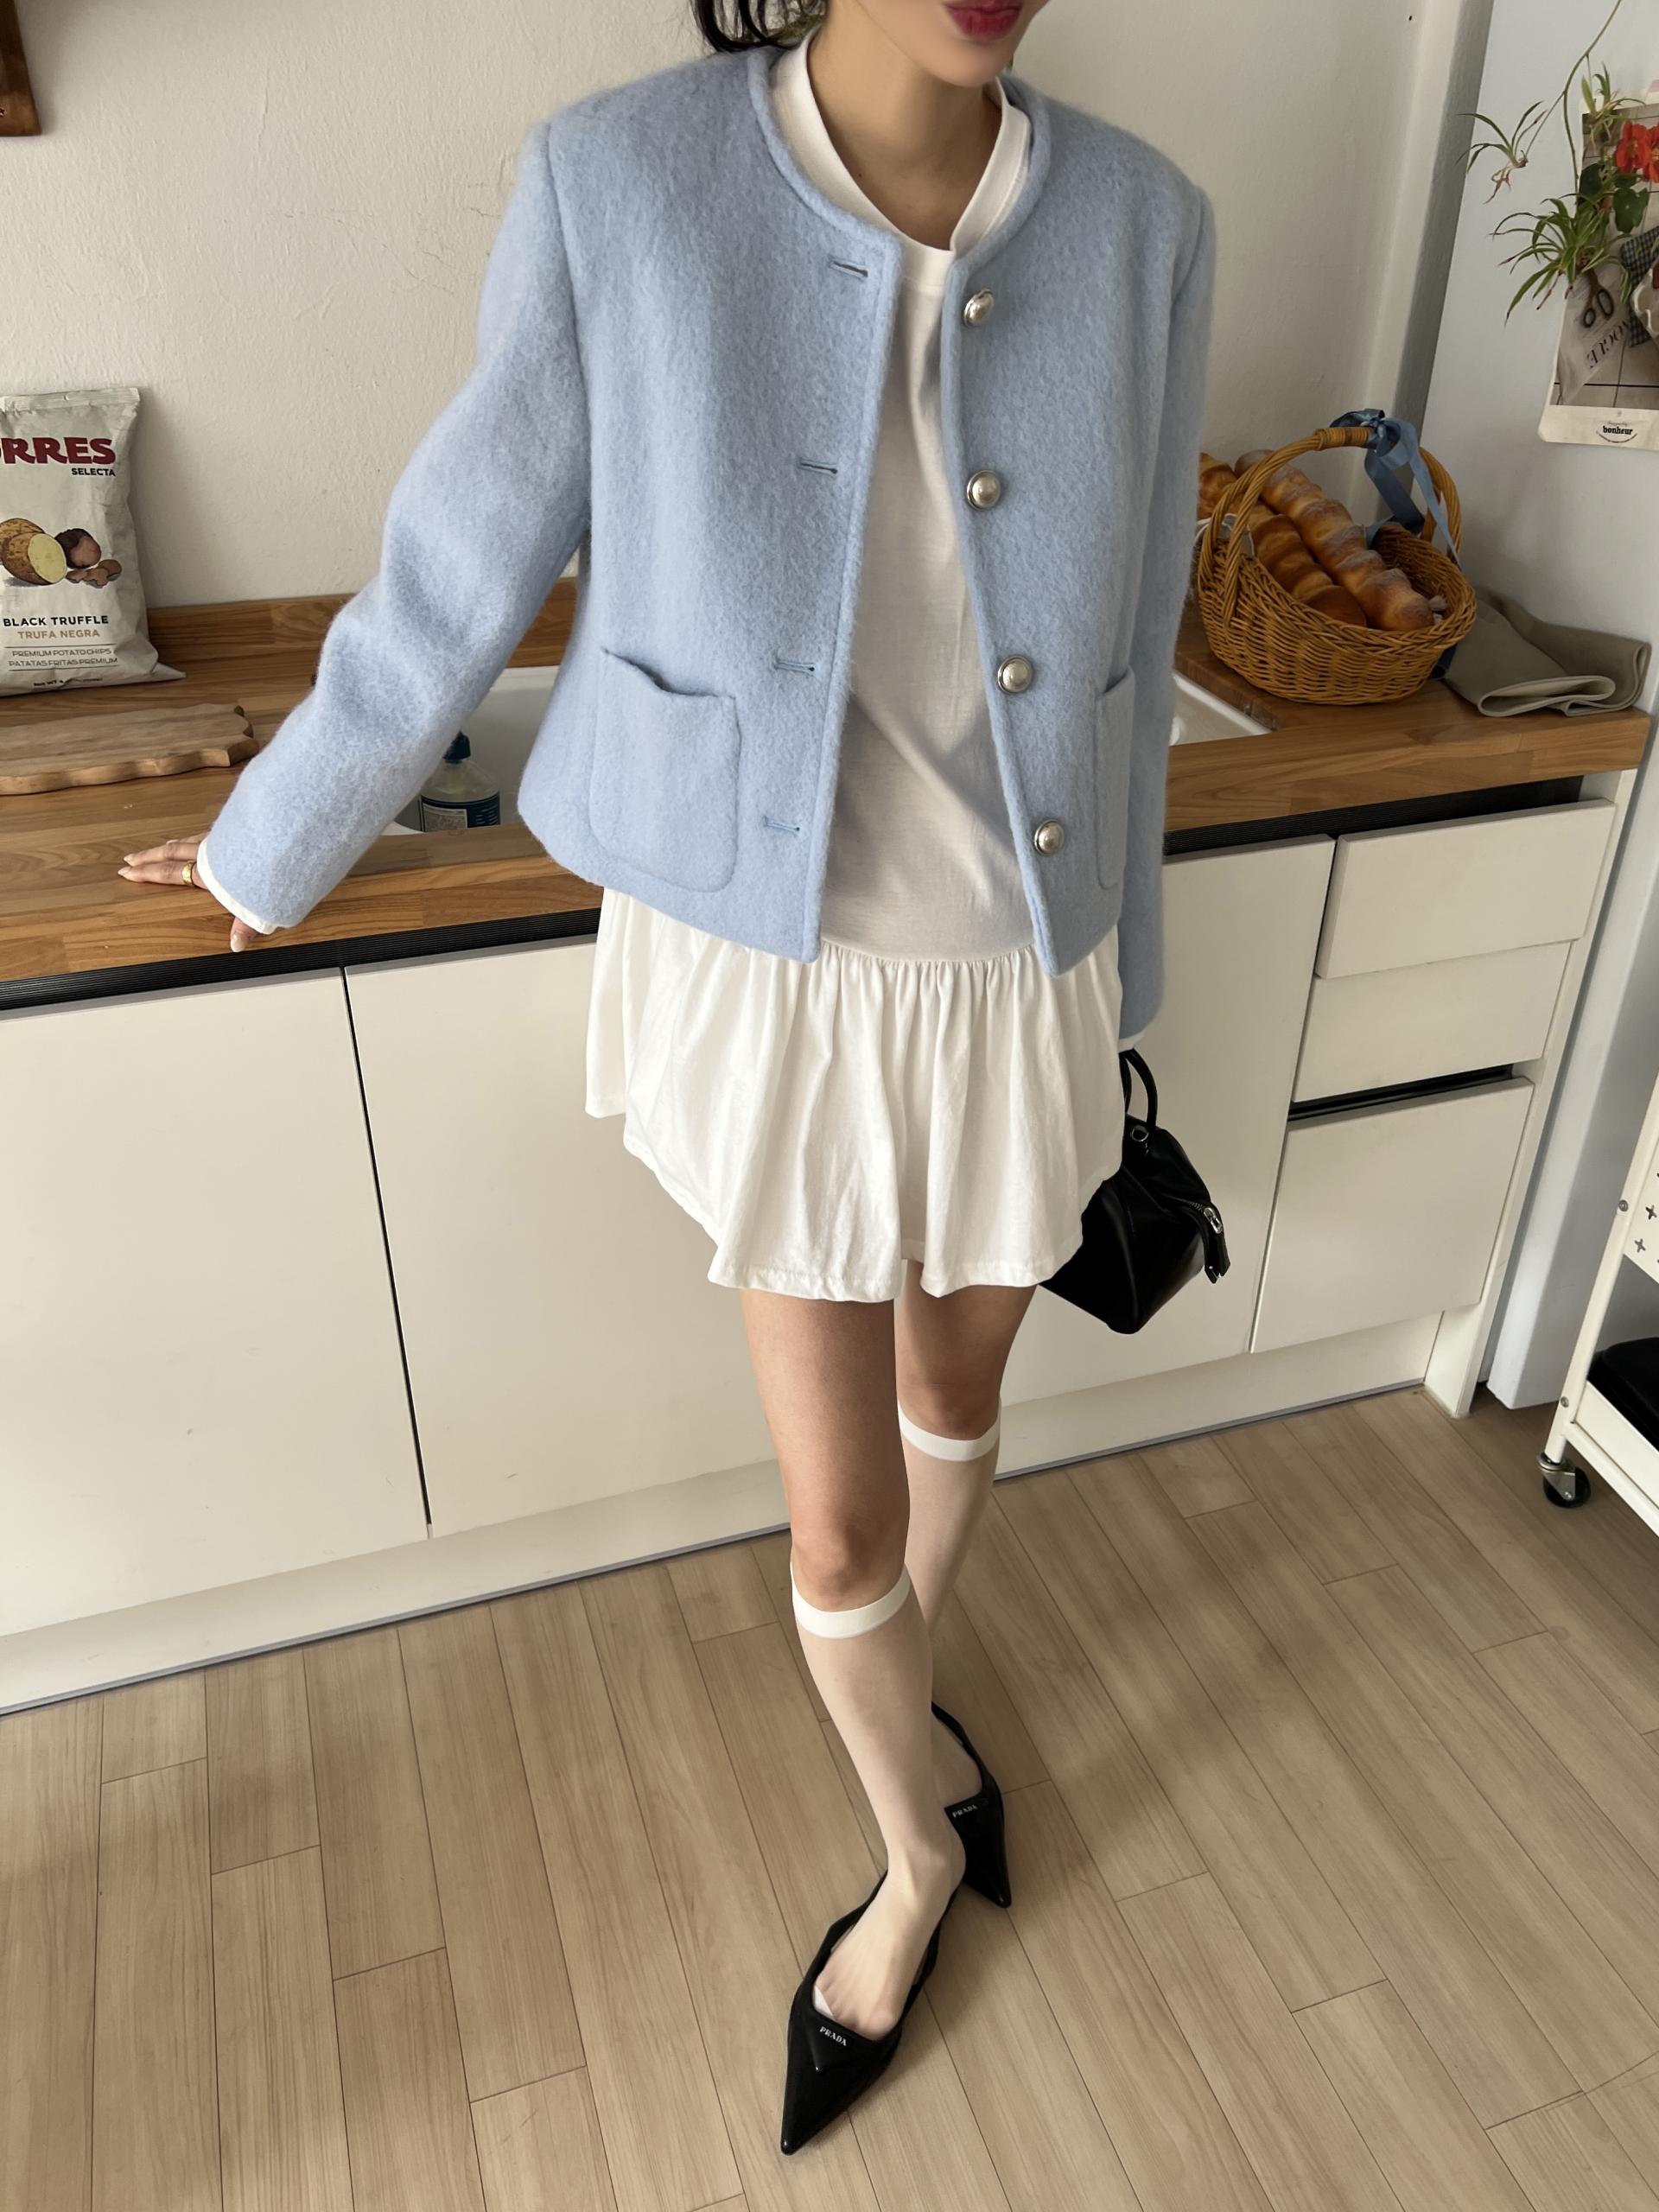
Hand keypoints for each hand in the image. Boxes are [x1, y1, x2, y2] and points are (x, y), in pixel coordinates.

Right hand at [116, 836, 262, 951]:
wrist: (285, 842)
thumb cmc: (270, 874)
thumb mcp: (257, 907)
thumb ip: (245, 926)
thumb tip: (236, 945)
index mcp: (208, 873)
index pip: (169, 873)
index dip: (147, 873)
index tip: (127, 872)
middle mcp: (209, 852)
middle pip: (170, 852)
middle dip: (148, 856)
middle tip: (130, 858)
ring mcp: (221, 837)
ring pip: (188, 840)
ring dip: (171, 844)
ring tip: (161, 846)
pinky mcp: (236, 828)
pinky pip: (208, 833)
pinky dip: (196, 836)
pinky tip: (201, 836)